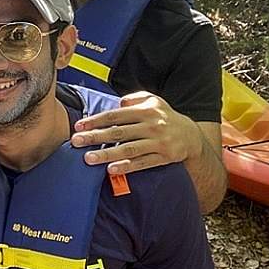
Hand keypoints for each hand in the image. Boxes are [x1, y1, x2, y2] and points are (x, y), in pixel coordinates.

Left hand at [70, 91, 203, 174]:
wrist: (192, 136)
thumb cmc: (165, 118)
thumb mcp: (154, 101)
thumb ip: (135, 98)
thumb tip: (118, 101)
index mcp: (146, 110)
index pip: (115, 115)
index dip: (96, 121)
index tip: (79, 126)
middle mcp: (152, 125)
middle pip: (119, 132)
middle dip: (95, 137)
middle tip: (76, 142)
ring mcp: (159, 142)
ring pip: (128, 149)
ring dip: (107, 154)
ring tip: (89, 158)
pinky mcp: (165, 157)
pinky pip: (143, 163)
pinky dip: (127, 167)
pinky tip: (111, 170)